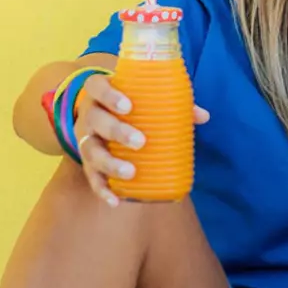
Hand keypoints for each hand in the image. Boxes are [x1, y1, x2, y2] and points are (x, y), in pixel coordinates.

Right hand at [72, 74, 210, 206]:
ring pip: (90, 151)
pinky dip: (102, 190)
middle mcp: (88, 115)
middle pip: (95, 121)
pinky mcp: (87, 162)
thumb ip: (172, 104)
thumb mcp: (141, 98)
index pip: (96, 86)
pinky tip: (115, 201)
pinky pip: (92, 177)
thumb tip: (203, 116)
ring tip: (131, 172)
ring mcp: (85, 140)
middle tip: (140, 142)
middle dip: (117, 131)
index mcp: (99, 94)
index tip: (128, 106)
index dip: (109, 95)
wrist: (98, 117)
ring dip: (110, 164)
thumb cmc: (127, 103)